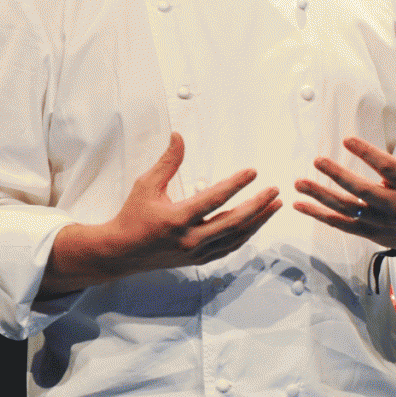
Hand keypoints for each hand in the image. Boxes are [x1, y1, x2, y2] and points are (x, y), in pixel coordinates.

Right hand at [42, 133, 280, 294]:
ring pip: (235, 238)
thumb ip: (167, 162)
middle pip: (233, 222)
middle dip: (258, 206)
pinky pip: (229, 248)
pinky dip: (245, 235)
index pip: (214, 200)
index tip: (253, 172)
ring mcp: (196, 253)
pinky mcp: (199, 260)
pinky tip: (257, 222)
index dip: (236, 185)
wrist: (121, 252)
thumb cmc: (133, 215)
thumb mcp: (146, 185)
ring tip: (275, 205)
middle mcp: (189, 239)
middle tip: (275, 191)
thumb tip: (179, 136)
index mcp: (176, 219)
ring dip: (258, 221)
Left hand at [293, 106, 395, 256]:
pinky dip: (319, 215)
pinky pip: (340, 224)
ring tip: (299, 182)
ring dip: (321, 196)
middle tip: (318, 160)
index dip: (367, 154)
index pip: (387, 167)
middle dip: (338, 176)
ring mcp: (378, 220)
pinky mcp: (367, 231)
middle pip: (362, 190)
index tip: (348, 140)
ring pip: (346, 208)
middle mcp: (393, 204)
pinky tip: (301, 204)